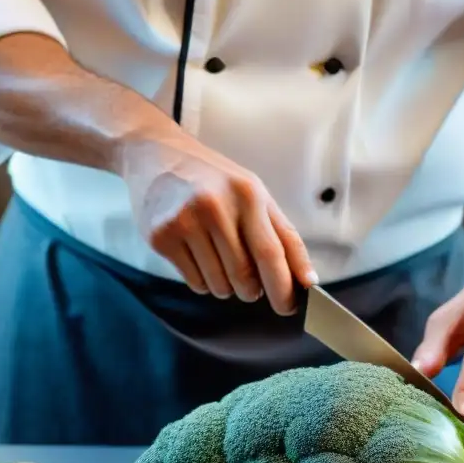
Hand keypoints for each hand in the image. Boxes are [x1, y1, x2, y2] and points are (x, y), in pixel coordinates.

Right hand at [120, 128, 317, 314]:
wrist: (156, 156)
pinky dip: (205, 282)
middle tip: (251, 285)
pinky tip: (199, 256)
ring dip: (227, 286)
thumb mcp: (253, 192)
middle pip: (244, 276)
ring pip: (219, 285)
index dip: (283, 286)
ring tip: (219, 259)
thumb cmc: (215, 180)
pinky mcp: (161, 237)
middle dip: (253, 290)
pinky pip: (195, 283)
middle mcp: (215, 207)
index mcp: (247, 194)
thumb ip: (282, 234)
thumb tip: (307, 279)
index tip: (289, 306)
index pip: (270, 252)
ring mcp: (184, 222)